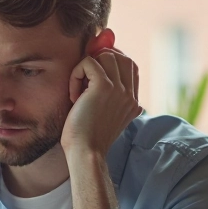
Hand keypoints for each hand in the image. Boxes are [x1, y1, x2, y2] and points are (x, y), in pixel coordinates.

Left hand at [61, 28, 141, 157]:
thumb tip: (96, 65)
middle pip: (120, 56)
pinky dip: (76, 74)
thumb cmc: (87, 138)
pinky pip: (89, 62)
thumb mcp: (102, 116)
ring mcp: (119, 89)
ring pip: (105, 55)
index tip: (91, 74)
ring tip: (78, 90)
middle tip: (82, 78)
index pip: (130, 65)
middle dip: (99, 59)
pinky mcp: (103, 87)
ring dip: (86, 68)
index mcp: (133, 102)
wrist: (86, 153)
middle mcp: (130, 94)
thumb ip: (107, 96)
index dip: (110, 62)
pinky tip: (74, 96)